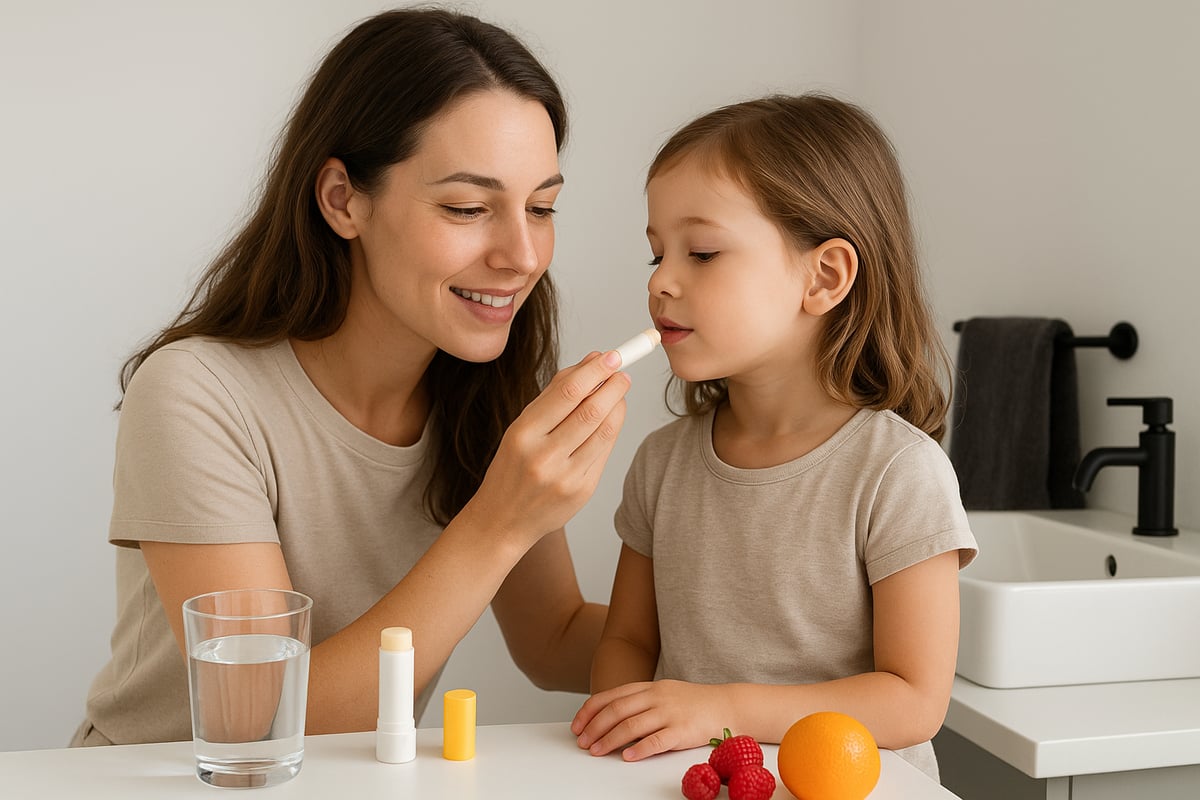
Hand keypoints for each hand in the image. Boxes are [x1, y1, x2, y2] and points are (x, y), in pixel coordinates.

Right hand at [468, 351, 628, 546]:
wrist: (503, 519)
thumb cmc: (513, 465)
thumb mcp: (522, 427)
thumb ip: (555, 394)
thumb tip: (592, 360)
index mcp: (523, 433)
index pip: (568, 393)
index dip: (595, 371)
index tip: (611, 356)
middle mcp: (543, 456)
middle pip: (591, 411)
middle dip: (612, 385)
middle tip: (622, 371)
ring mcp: (565, 477)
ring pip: (604, 431)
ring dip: (618, 405)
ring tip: (620, 389)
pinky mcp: (582, 492)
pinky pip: (604, 452)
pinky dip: (612, 428)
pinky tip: (612, 416)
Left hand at [571, 680, 733, 760]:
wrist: (726, 706)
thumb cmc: (691, 703)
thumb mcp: (662, 694)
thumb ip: (638, 702)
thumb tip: (608, 718)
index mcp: (648, 687)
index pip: (611, 696)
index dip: (590, 711)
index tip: (577, 725)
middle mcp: (656, 697)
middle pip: (617, 710)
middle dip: (595, 727)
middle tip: (582, 742)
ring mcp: (670, 712)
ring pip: (632, 725)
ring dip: (610, 740)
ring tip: (597, 752)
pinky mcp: (683, 730)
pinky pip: (657, 741)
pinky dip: (639, 749)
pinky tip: (627, 757)